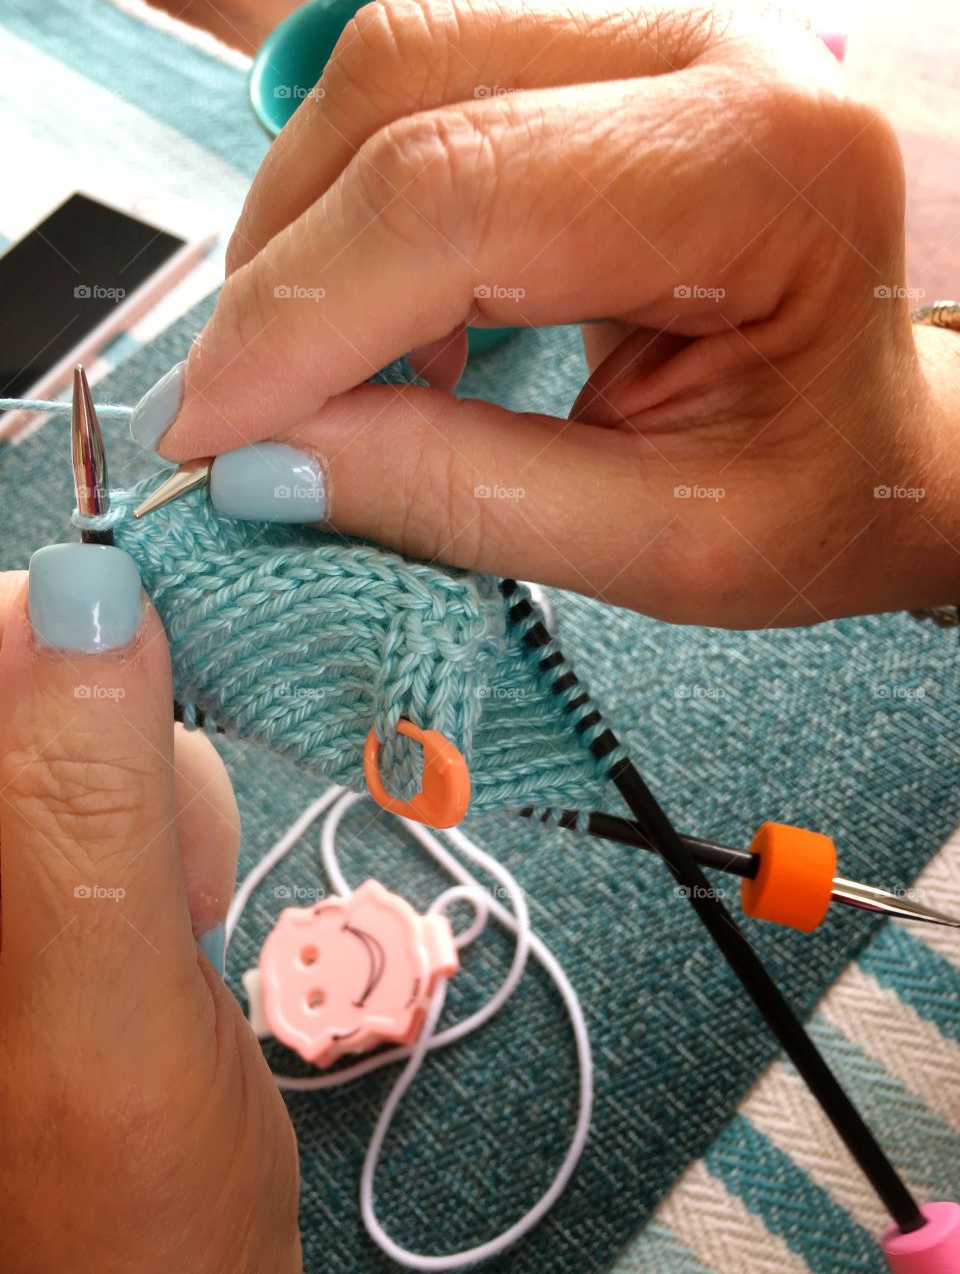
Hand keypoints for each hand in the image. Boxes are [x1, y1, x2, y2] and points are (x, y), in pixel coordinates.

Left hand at [0, 562, 299, 1272]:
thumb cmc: (124, 1226)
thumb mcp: (105, 1023)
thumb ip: (84, 812)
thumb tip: (86, 592)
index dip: (45, 623)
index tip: (149, 654)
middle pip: (14, 676)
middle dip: (116, 727)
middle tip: (163, 852)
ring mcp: (3, 868)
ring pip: (71, 720)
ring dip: (150, 781)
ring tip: (174, 901)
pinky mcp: (40, 879)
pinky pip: (102, 776)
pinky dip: (161, 814)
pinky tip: (171, 902)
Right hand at [149, 0, 959, 626]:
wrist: (891, 443)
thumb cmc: (823, 496)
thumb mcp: (669, 545)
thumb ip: (470, 499)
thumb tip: (274, 462)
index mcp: (761, 169)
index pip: (456, 200)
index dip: (299, 319)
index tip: (208, 435)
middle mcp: (714, 51)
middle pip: (403, 92)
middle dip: (282, 267)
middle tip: (235, 412)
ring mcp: (659, 38)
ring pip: (393, 69)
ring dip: (307, 226)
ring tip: (314, 375)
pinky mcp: (609, 67)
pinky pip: (427, 93)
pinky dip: (358, 209)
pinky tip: (387, 321)